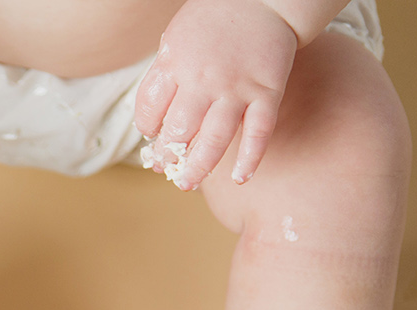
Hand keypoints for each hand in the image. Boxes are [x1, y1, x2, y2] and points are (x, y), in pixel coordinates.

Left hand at [134, 0, 298, 189]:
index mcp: (175, 63)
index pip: (150, 111)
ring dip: (198, 168)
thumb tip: (153, 116)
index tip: (151, 137)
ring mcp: (238, 88)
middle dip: (167, 156)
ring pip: (215, 141)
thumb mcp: (177, 38)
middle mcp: (204, 80)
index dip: (147, 129)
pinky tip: (239, 178)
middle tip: (165, 169)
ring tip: (187, 184)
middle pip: (179, 132)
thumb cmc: (216, 18)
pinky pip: (259, 132)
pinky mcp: (268, 91)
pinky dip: (250, 159)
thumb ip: (165, 73)